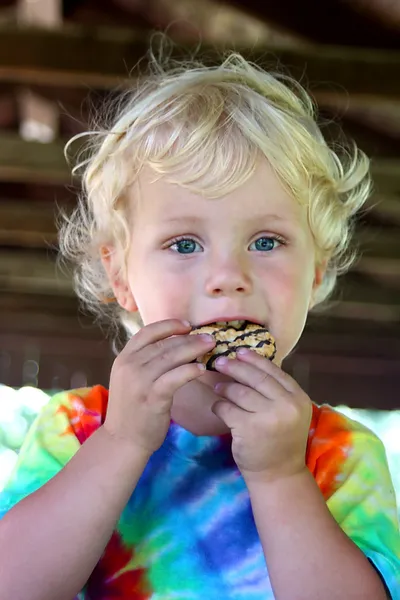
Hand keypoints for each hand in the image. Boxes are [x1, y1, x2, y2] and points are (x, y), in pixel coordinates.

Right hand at [104, 319, 214, 455]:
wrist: (123, 440)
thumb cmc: (132, 410)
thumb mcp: (131, 379)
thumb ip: (147, 362)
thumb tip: (176, 346)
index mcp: (124, 358)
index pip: (147, 332)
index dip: (169, 325)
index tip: (187, 325)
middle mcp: (130, 366)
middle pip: (164, 344)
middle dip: (189, 338)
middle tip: (208, 337)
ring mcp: (140, 381)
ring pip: (171, 357)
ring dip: (194, 349)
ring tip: (210, 347)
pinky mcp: (153, 397)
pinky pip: (175, 377)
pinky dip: (190, 370)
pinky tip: (201, 368)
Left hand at [211, 348, 311, 483]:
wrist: (278, 475)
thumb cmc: (280, 441)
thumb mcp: (287, 413)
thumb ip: (275, 391)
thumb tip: (248, 363)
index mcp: (298, 398)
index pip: (273, 371)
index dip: (254, 359)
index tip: (239, 352)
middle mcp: (286, 405)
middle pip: (255, 377)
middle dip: (235, 367)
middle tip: (219, 362)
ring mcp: (268, 417)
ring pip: (239, 392)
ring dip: (224, 387)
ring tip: (217, 387)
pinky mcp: (249, 429)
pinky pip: (227, 409)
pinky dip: (219, 406)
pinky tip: (217, 406)